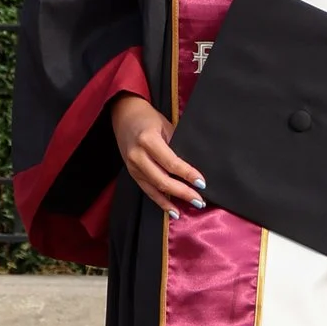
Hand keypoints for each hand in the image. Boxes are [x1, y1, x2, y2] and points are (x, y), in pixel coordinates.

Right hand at [111, 95, 207, 212]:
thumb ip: (176, 146)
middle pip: (163, 180)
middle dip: (183, 192)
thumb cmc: (149, 118)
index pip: (171, 163)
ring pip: (155, 189)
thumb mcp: (166, 126)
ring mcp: (132, 166)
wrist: (124, 115)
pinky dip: (161, 201)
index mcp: (148, 140)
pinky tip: (172, 210)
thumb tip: (193, 166)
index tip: (202, 183)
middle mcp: (138, 156)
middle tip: (199, 200)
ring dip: (173, 201)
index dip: (188, 174)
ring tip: (191, 206)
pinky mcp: (132, 173)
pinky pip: (148, 191)